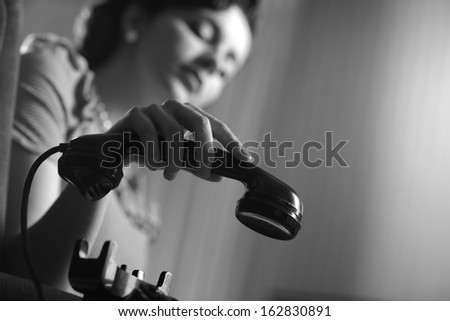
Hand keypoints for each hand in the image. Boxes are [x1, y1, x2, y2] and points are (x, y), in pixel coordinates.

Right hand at [108, 100, 252, 180]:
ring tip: (170, 174)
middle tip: (204, 172)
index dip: (233, 143)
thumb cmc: (152, 150)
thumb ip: (198, 165)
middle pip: (200, 123)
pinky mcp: (136, 114)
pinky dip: (155, 156)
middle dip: (205, 151)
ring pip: (175, 132)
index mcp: (191, 114)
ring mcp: (156, 108)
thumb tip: (221, 176)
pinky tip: (155, 166)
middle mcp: (176, 107)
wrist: (117, 147)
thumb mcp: (179, 159)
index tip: (246, 160)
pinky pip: (151, 135)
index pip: (218, 126)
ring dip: (176, 159)